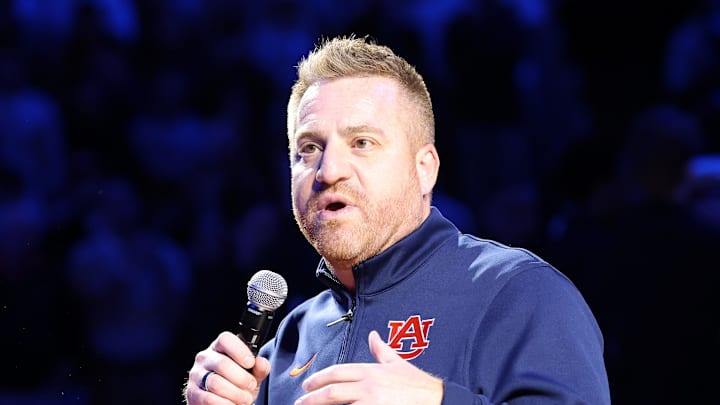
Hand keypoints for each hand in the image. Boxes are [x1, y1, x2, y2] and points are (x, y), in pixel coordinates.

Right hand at [184, 331, 270, 404]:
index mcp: (219, 347)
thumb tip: (261, 362)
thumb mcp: (251, 374)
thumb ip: (259, 368)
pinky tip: (233, 404)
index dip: (239, 350)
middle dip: (242, 378)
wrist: (222, 401)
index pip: (225, 339)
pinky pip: (208, 399)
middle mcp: (205, 358)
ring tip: (245, 399)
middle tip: (251, 386)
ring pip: (216, 383)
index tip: (250, 363)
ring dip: (235, 394)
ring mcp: (197, 375)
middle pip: (222, 364)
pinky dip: (225, 404)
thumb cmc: (237, 383)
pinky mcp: (192, 393)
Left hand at [294, 330, 443, 404]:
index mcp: (371, 372)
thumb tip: (374, 336)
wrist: (437, 401)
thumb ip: (382, 350)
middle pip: (333, 392)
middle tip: (301, 402)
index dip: (319, 378)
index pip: (338, 372)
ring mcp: (372, 404)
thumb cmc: (418, 385)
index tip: (308, 384)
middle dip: (313, 398)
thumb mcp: (398, 364)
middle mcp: (369, 388)